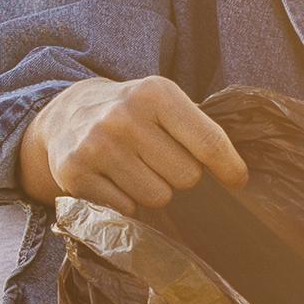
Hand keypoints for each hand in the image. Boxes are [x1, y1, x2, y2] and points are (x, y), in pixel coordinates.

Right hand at [19, 73, 248, 213]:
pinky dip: (126, 201)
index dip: (229, 168)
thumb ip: (199, 130)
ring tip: (135, 170)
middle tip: (160, 162)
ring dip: (153, 191)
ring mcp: (97, 146)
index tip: (238, 182)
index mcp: (155, 93)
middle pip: (186, 177)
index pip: (208, 142)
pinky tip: (112, 180)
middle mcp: (124, 116)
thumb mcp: (163, 103)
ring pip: (158, 198)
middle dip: (180, 176)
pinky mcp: (75, 173)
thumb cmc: (130, 113)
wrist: (65, 115)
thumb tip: (237, 177)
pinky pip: (127, 209)